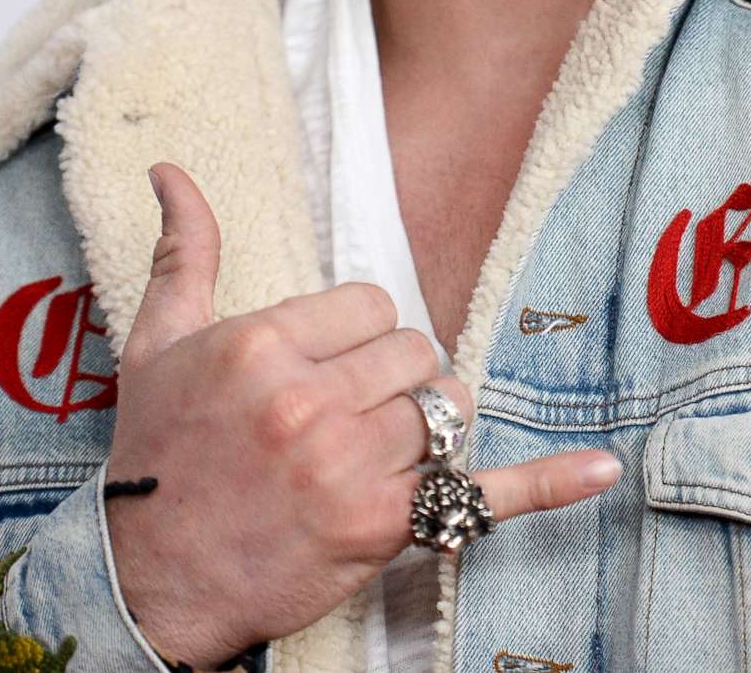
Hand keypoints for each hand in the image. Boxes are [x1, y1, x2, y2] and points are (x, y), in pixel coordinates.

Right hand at [103, 162, 621, 668]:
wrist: (148, 581)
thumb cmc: (155, 458)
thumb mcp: (153, 347)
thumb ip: (183, 254)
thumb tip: (170, 169)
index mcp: (260, 346)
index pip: (370, 304)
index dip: (358, 332)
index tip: (331, 362)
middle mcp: (309, 401)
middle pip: (414, 353)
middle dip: (392, 378)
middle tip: (347, 412)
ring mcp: (350, 467)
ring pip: (445, 410)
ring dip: (426, 425)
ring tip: (380, 448)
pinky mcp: (381, 528)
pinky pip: (482, 496)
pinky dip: (549, 484)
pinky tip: (602, 469)